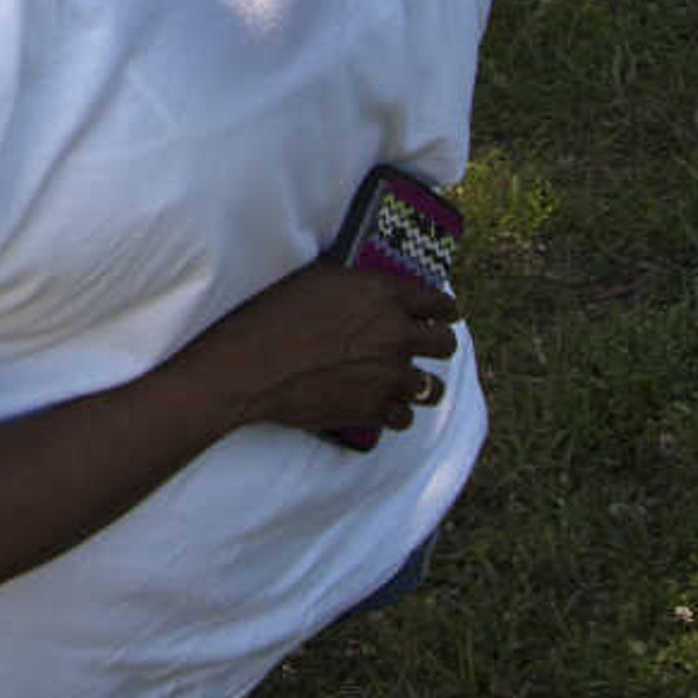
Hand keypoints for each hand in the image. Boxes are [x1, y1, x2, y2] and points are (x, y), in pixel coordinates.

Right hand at [179, 260, 458, 447]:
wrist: (251, 367)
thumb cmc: (273, 316)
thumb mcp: (317, 281)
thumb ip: (358, 288)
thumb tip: (373, 294)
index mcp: (383, 295)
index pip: (437, 302)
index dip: (445, 309)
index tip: (446, 315)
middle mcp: (395, 334)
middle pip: (444, 344)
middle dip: (438, 344)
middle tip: (427, 347)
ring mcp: (389, 375)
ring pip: (431, 387)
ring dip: (420, 384)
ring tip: (406, 383)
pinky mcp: (375, 410)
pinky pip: (405, 417)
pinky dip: (395, 412)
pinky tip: (381, 404)